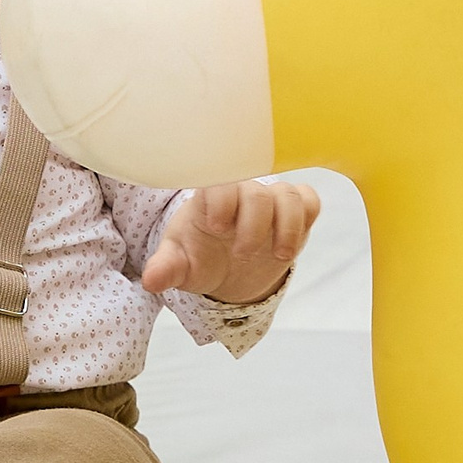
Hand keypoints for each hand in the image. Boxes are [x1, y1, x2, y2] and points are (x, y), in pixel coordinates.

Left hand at [139, 179, 320, 304]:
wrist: (226, 266)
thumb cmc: (199, 256)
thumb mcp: (180, 265)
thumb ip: (167, 268)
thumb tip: (152, 280)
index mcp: (209, 197)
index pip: (220, 182)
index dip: (222, 201)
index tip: (216, 228)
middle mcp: (242, 192)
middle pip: (257, 193)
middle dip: (254, 226)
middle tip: (242, 254)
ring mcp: (270, 200)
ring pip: (289, 195)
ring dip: (287, 227)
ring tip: (277, 255)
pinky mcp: (293, 211)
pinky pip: (309, 201)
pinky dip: (305, 222)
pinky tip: (289, 248)